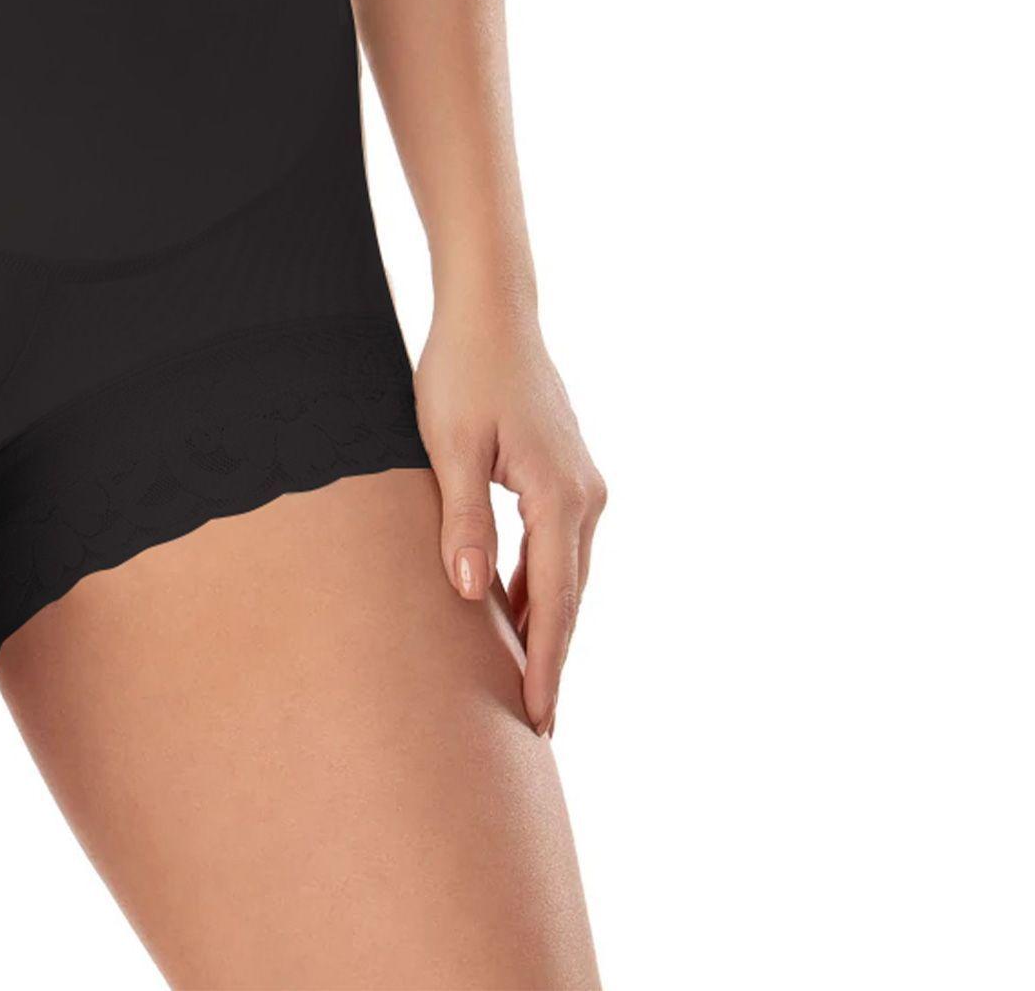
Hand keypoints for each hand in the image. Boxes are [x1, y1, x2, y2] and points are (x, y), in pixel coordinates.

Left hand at [414, 292, 605, 737]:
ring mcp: (582, 484)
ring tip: (526, 682)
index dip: (545, 663)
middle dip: (553, 659)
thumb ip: (463, 519)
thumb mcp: (449, 444)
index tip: (538, 718)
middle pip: (570, 596)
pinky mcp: (567, 473)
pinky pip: (559, 546)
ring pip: (567, 573)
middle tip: (537, 726)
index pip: (554, 599)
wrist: (490, 308)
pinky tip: (515, 607)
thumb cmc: (461, 369)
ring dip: (548, 623)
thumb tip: (472, 596)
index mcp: (559, 495)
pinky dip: (543, 583)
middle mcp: (584, 496)